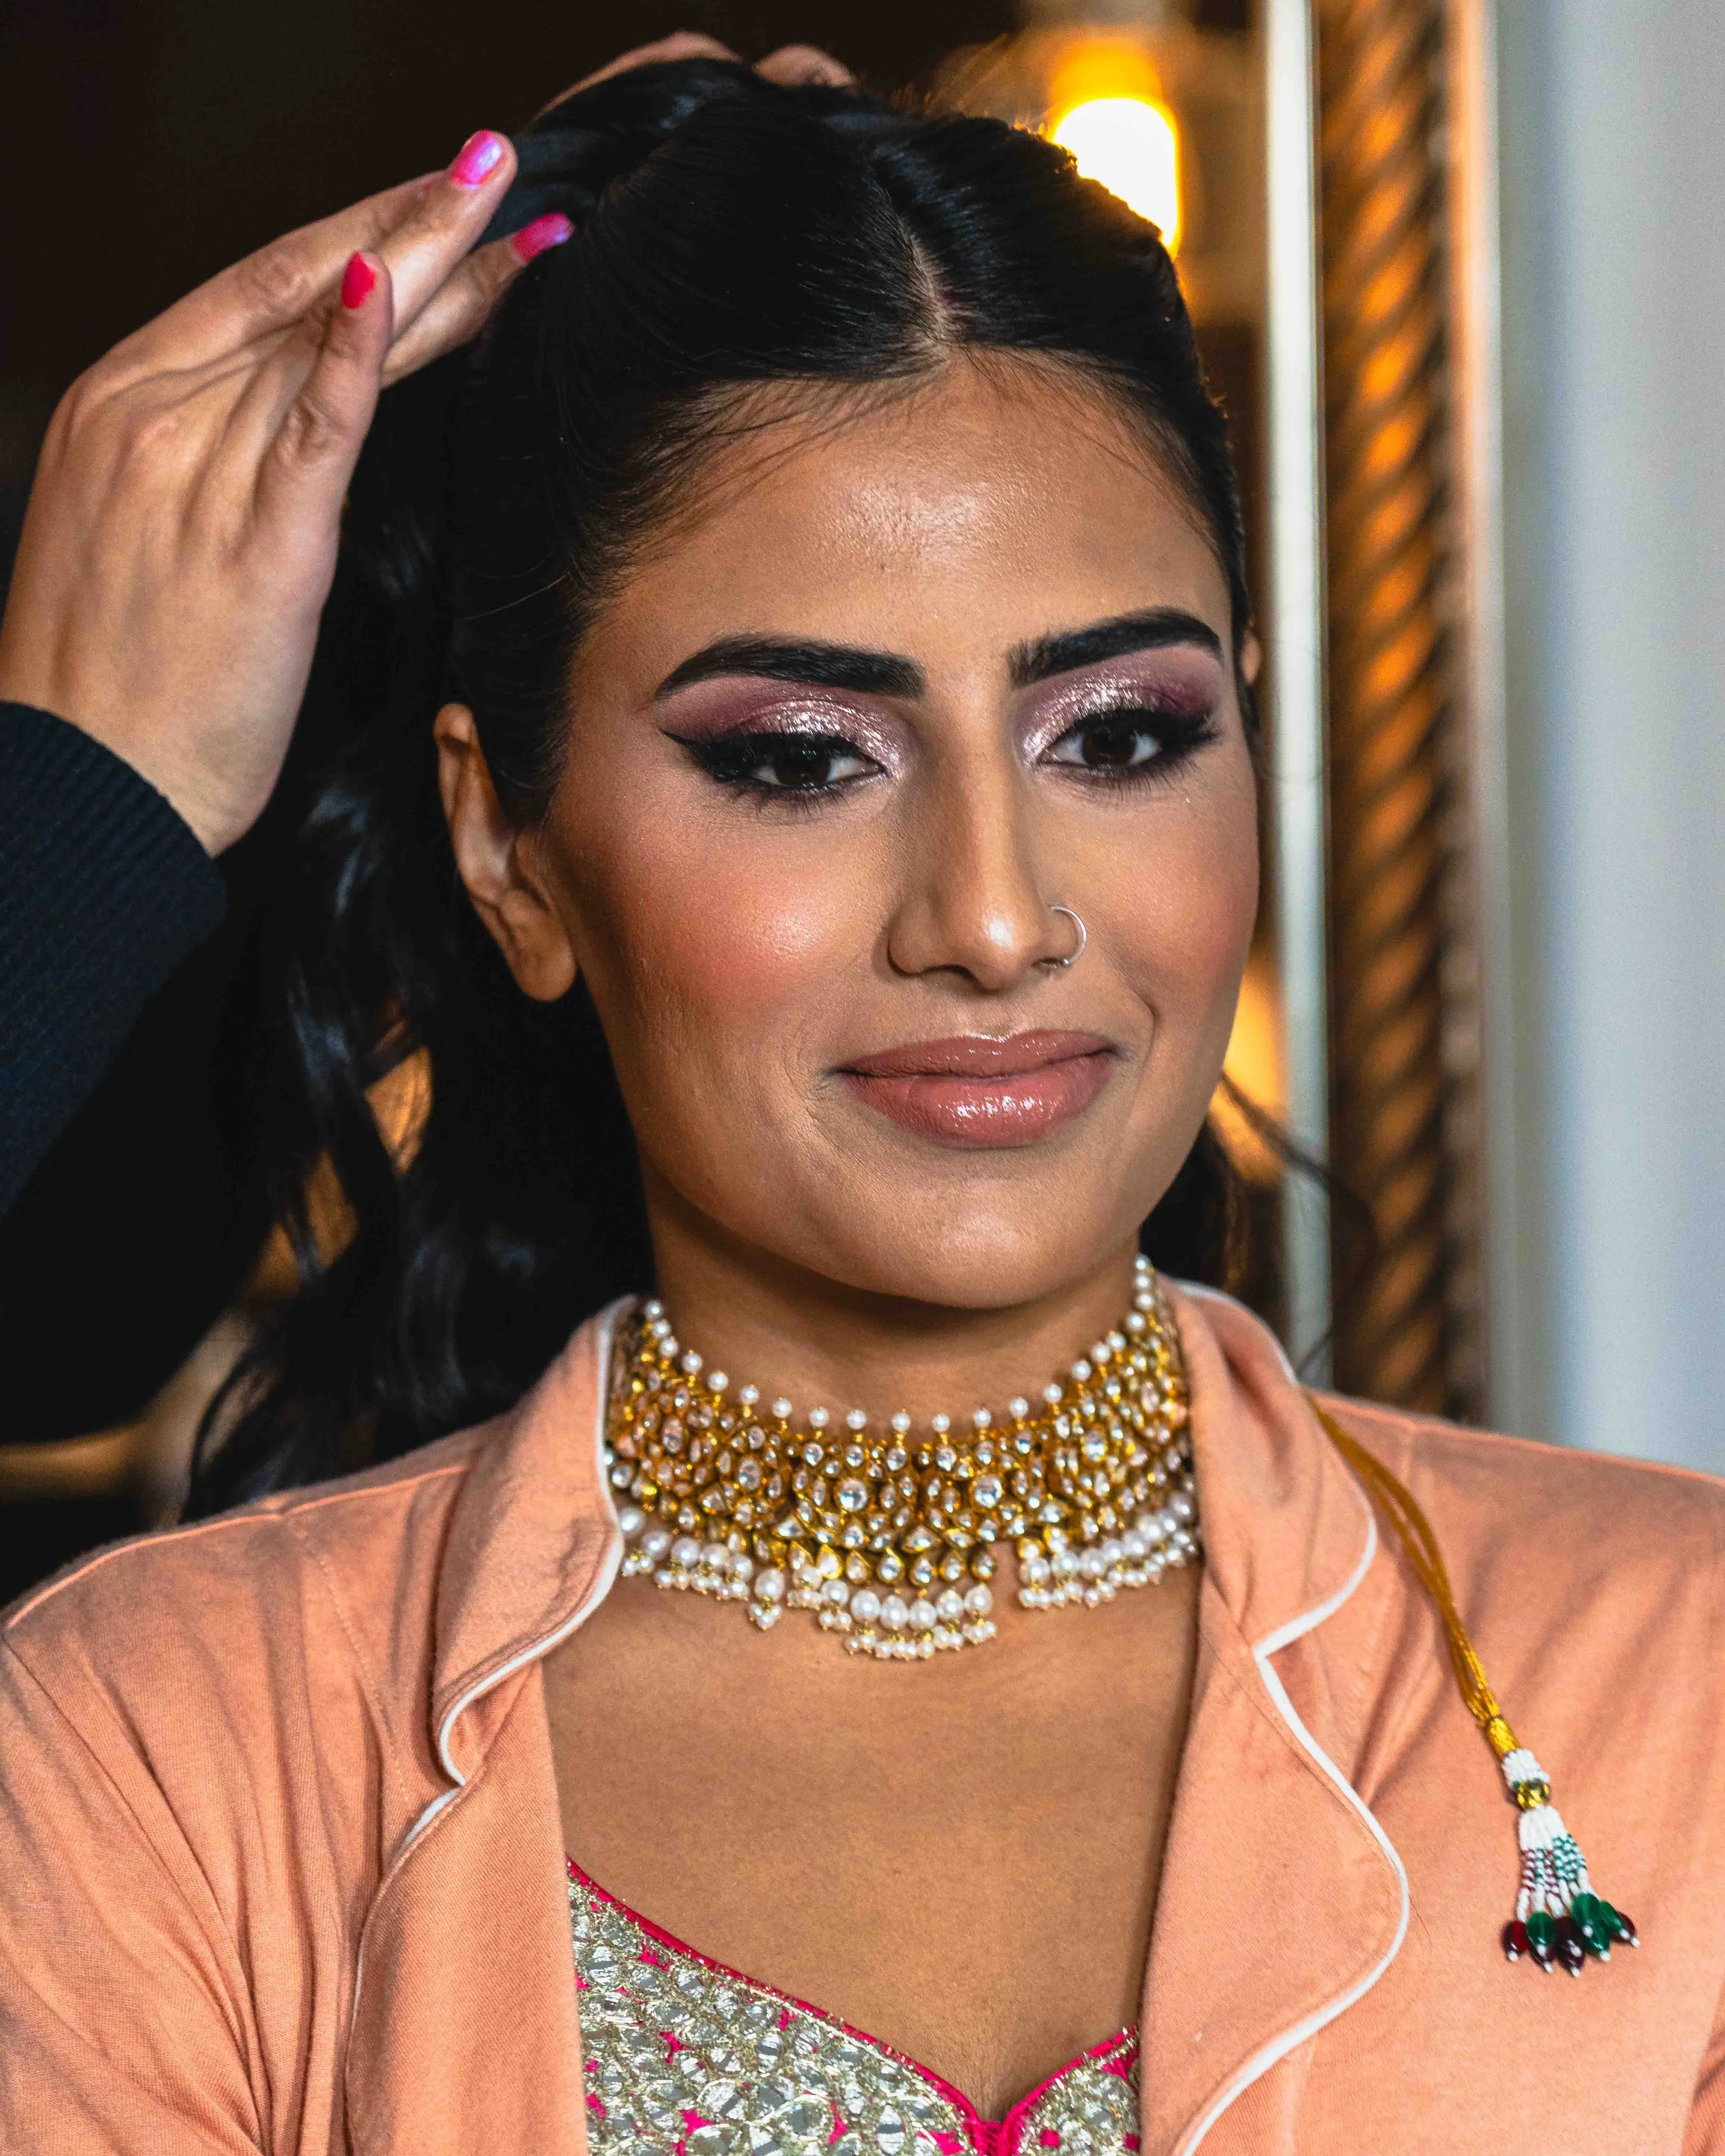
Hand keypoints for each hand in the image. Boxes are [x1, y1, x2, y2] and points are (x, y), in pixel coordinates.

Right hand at [0, 37, 852, 858]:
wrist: (83, 791)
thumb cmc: (115, 685)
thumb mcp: (138, 542)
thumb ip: (205, 469)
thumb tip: (283, 436)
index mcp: (117, 406)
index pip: (256, 290)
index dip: (355, 235)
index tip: (432, 202)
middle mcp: (151, 418)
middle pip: (301, 291)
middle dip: (408, 221)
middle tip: (495, 165)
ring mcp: (197, 475)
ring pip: (329, 344)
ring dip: (434, 275)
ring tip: (517, 221)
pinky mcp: (257, 548)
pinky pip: (315, 428)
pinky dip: (358, 354)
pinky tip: (399, 289)